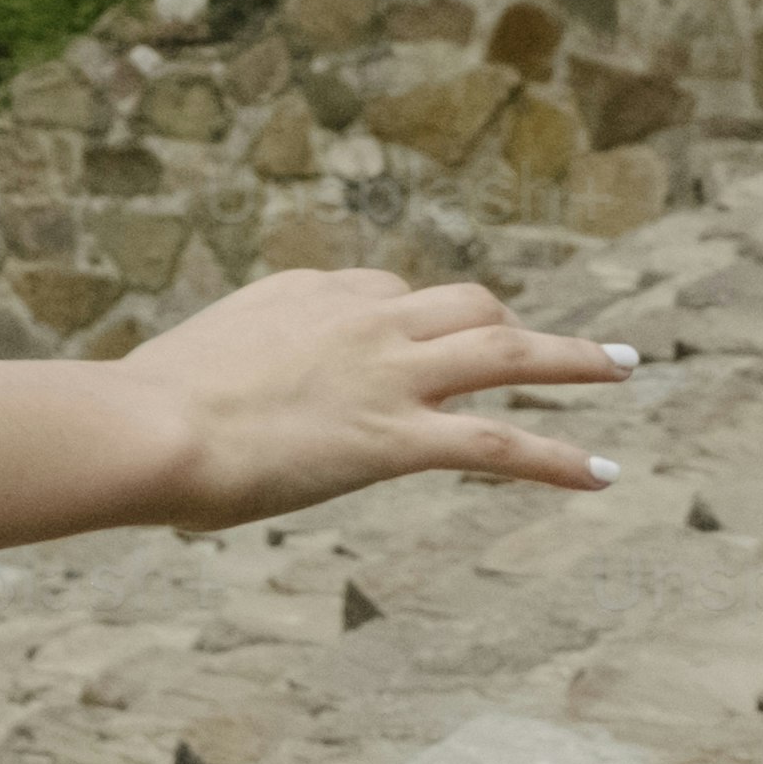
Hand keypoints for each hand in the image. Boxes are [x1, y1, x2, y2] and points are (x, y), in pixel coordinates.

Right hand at [123, 268, 636, 532]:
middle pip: (459, 303)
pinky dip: (558, 459)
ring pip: (505, 354)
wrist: (148, 427)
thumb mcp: (179, 377)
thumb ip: (212, 388)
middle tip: (541, 345)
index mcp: (300, 295)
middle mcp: (356, 319)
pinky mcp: (399, 437)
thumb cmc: (139, 415)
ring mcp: (386, 375)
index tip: (419, 338)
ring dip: (573, 357)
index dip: (409, 316)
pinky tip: (602, 473)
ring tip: (623, 365)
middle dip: (505, 322)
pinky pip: (499, 447)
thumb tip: (174, 428)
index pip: (379, 290)